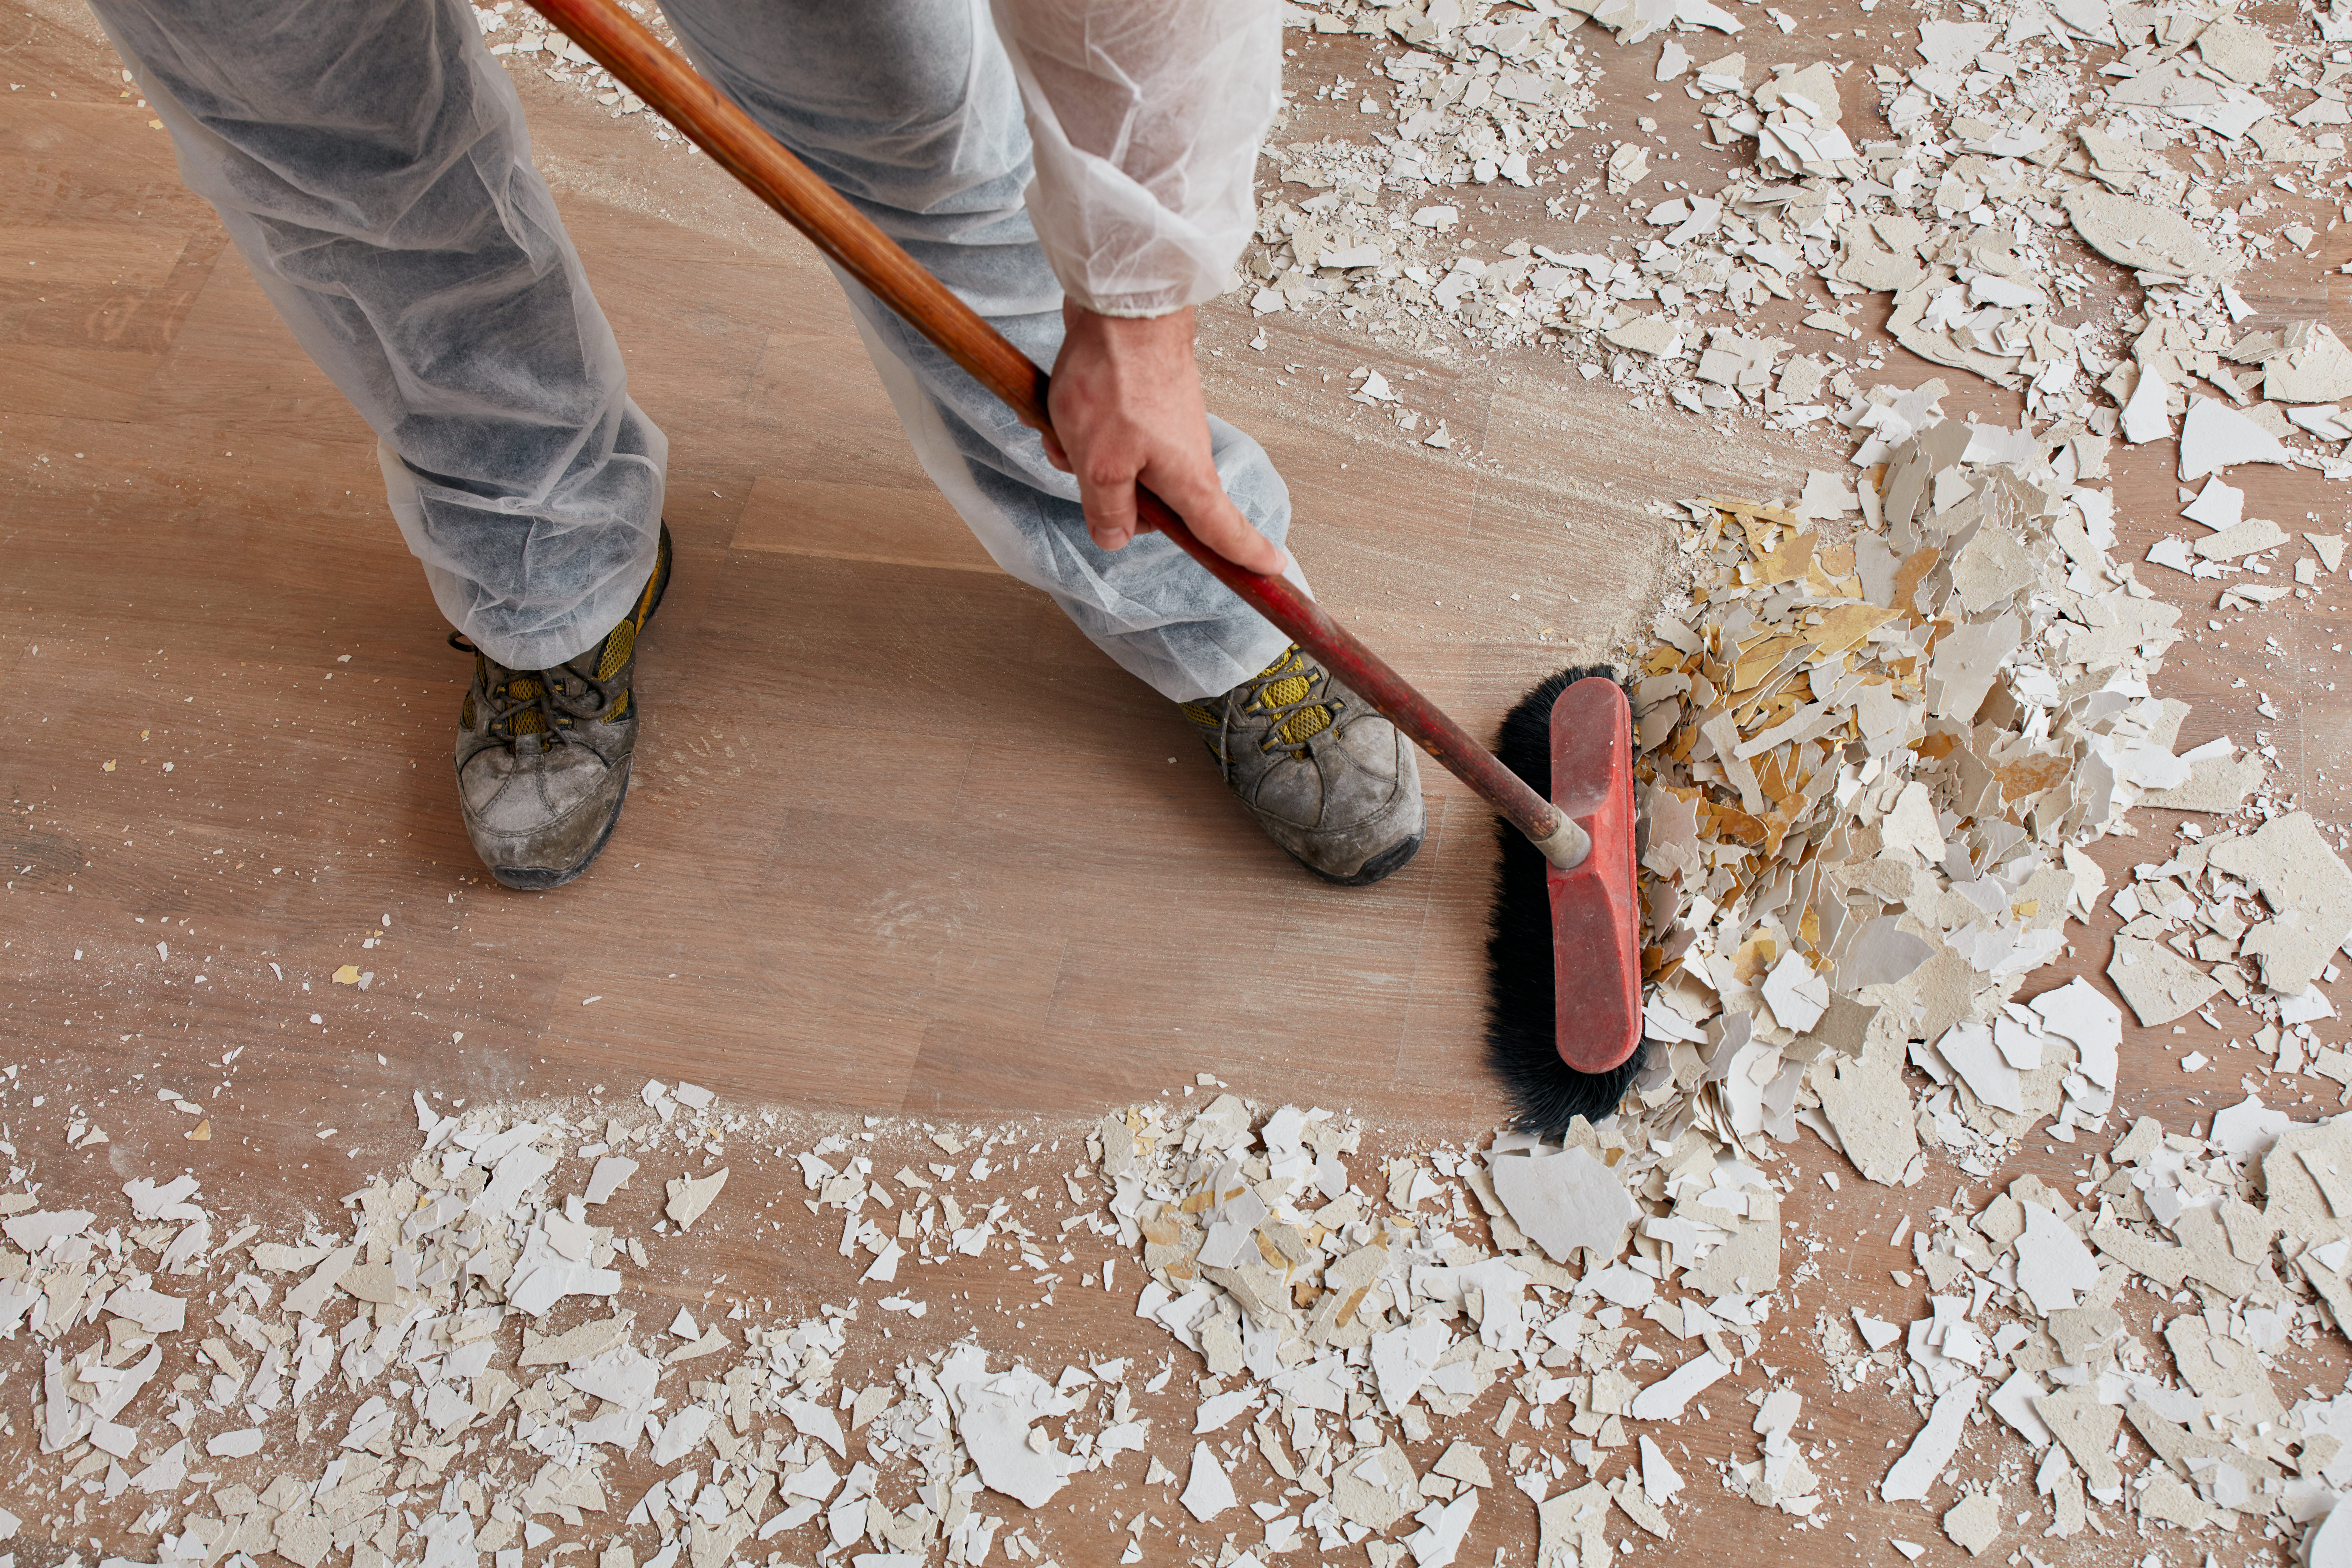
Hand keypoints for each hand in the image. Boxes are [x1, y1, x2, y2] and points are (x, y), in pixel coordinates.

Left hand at [1032, 302, 1289, 576]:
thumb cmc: (1115, 380)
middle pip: (1153, 506)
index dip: (1246, 555)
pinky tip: (1062, 410)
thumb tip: (1116, 538)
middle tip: (1078, 467)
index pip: (1223, 530)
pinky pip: (1112, 437)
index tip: (1270, 569)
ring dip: (1086, 457)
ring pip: (1122, 468)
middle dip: (1109, 497)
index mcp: (1188, 479)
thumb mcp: (1099, 464)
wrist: (1121, 303)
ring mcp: (1165, 427)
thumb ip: (1107, 510)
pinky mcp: (1145, 403)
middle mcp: (1184, 455)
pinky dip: (1085, 430)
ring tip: (1065, 431)